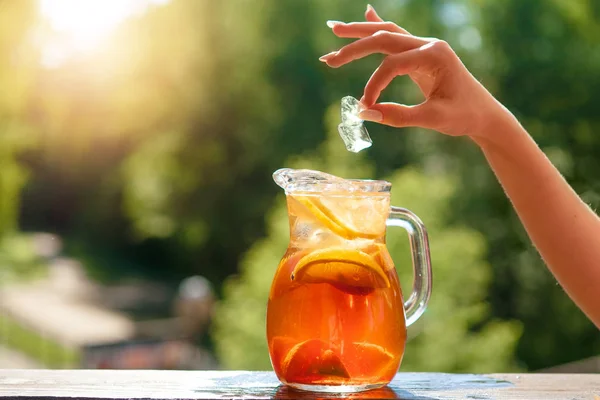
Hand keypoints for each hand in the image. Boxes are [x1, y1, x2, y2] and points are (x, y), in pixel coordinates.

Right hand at [320, 5, 506, 139]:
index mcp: (434, 55)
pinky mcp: (422, 54)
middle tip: (327, 60)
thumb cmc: (464, 116)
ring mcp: (426, 46)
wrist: (485, 114)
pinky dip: (379, 25)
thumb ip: (400, 116)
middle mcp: (429, 44)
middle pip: (383, 38)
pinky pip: (397, 36)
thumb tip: (366, 113)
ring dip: (360, 32)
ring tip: (334, 29)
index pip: (391, 65)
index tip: (366, 107)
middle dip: (353, 48)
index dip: (374, 86)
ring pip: (387, 33)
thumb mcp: (434, 119)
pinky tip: (367, 12)